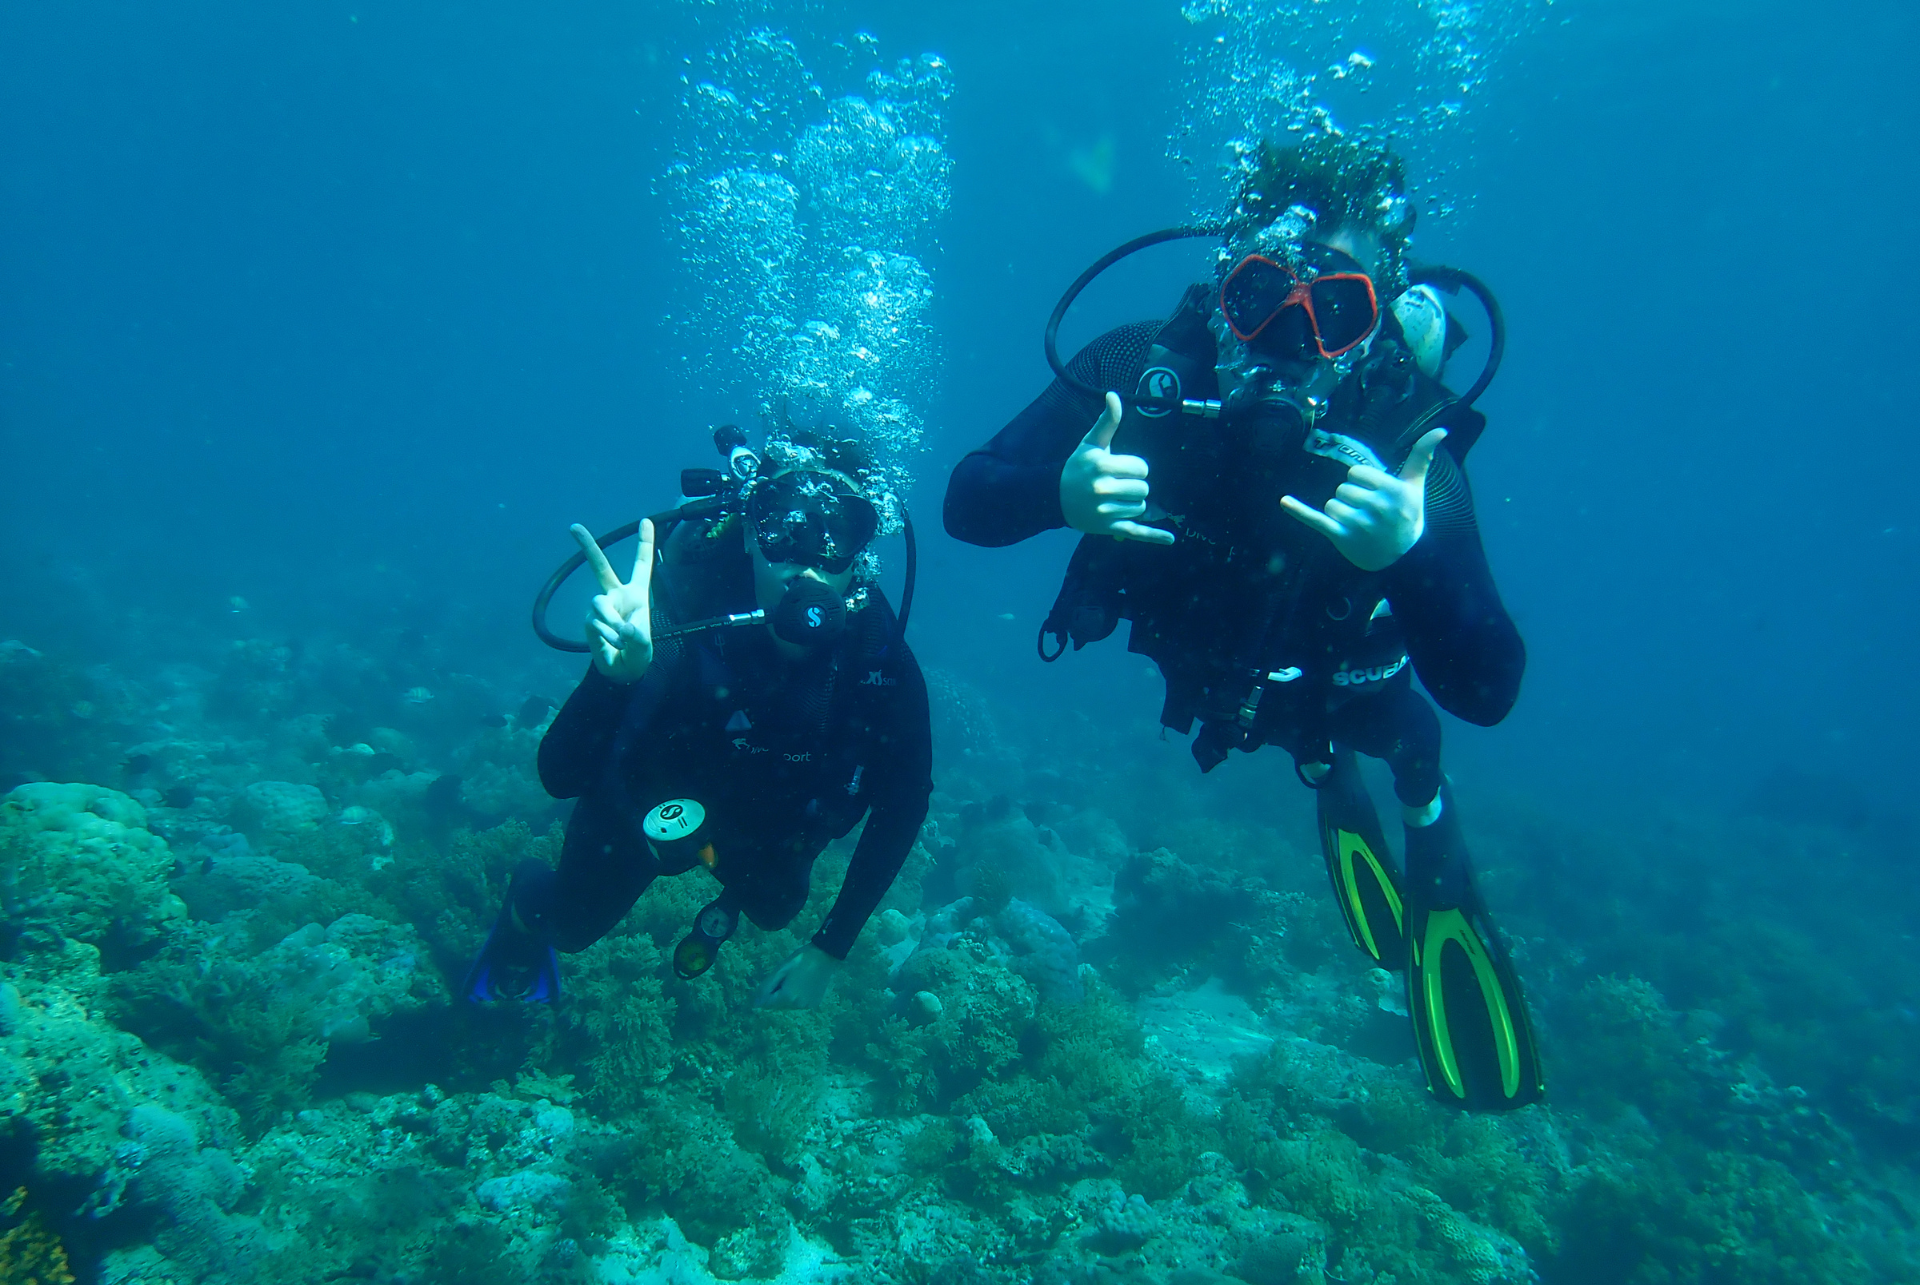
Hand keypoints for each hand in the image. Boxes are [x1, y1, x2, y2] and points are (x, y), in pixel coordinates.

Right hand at [573, 518, 654, 682]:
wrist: (623, 671)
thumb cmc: (638, 653)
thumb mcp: (644, 646)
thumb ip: (636, 636)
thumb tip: (625, 628)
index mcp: (637, 593)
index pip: (641, 564)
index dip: (645, 543)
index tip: (646, 520)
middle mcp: (617, 595)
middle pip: (601, 567)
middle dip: (588, 546)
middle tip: (574, 526)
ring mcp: (601, 607)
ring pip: (600, 603)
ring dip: (611, 622)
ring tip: (621, 638)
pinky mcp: (590, 620)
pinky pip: (596, 623)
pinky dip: (606, 635)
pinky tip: (613, 643)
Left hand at [753, 944, 841, 1009]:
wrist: (825, 956)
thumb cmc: (800, 960)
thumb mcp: (780, 970)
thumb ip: (766, 987)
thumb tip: (755, 1004)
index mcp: (788, 997)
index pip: (767, 1003)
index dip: (766, 991)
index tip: (774, 979)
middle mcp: (797, 1006)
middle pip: (777, 1005)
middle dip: (776, 994)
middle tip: (785, 977)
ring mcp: (807, 1006)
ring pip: (787, 1005)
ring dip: (785, 996)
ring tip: (795, 979)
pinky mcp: (814, 1003)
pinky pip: (798, 1004)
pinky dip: (796, 997)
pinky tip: (802, 984)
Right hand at [1059, 392, 1175, 544]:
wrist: (1055, 497)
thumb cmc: (1078, 467)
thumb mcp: (1091, 443)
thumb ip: (1107, 421)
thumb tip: (1114, 395)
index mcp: (1102, 466)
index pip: (1142, 468)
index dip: (1136, 468)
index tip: (1121, 469)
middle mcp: (1103, 490)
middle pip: (1144, 489)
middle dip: (1135, 486)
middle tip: (1117, 485)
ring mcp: (1106, 511)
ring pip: (1141, 507)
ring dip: (1133, 503)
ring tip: (1115, 499)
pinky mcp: (1108, 528)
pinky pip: (1137, 532)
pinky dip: (1154, 536)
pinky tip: (1171, 539)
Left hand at [1281, 428, 1446, 570]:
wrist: (1402, 557)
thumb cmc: (1407, 515)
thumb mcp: (1415, 486)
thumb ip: (1422, 456)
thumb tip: (1440, 429)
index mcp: (1393, 492)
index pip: (1357, 474)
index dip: (1362, 482)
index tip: (1375, 494)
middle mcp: (1377, 509)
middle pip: (1343, 488)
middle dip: (1352, 497)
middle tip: (1369, 512)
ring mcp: (1358, 525)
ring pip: (1331, 503)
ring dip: (1340, 510)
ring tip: (1358, 522)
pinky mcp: (1342, 537)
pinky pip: (1316, 520)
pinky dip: (1299, 510)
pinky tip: (1284, 501)